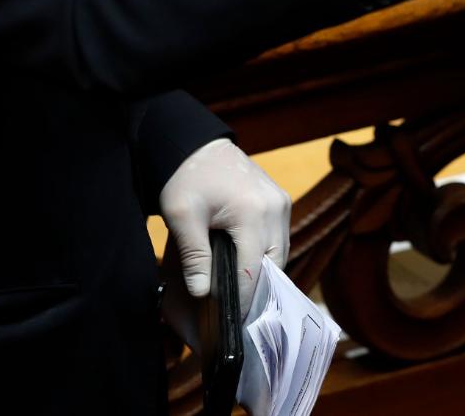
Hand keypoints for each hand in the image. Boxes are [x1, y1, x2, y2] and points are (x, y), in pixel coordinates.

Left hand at [160, 138, 290, 316]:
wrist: (196, 143)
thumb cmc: (185, 177)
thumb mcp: (182, 217)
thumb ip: (194, 257)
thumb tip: (202, 294)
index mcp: (252, 212)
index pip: (253, 269)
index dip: (243, 297)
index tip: (232, 321)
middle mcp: (276, 208)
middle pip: (275, 263)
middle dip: (259, 288)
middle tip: (238, 312)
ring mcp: (283, 202)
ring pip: (281, 251)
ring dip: (265, 271)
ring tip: (243, 293)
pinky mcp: (281, 199)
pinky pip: (280, 236)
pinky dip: (267, 253)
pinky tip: (249, 265)